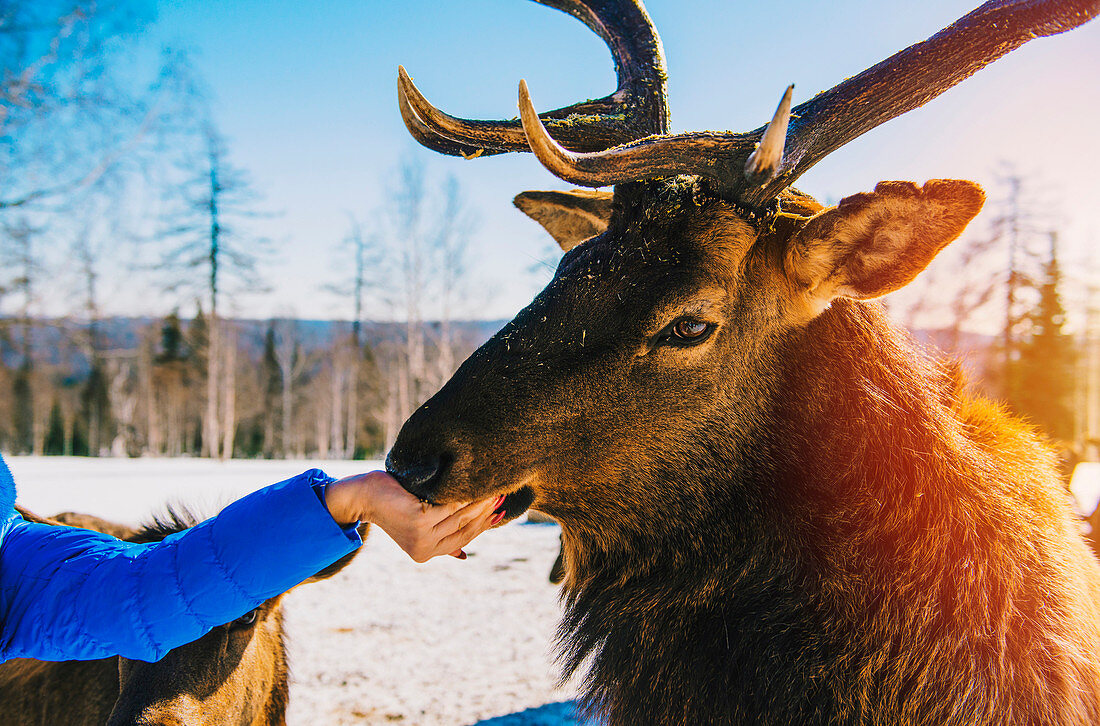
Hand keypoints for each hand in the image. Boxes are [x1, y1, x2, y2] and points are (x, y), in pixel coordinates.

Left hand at [324, 471, 504, 561]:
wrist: (366, 496)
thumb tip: (464, 556)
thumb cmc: (393, 507)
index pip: (464, 539)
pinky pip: (449, 505)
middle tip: (502, 493)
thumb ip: (442, 540)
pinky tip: (474, 483)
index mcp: (426, 553)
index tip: (500, 510)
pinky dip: (464, 495)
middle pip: (465, 528)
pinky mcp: (418, 518)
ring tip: (493, 486)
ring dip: (480, 501)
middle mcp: (424, 548)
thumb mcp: (419, 527)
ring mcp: (420, 534)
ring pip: (460, 516)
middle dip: (487, 511)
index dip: (484, 525)